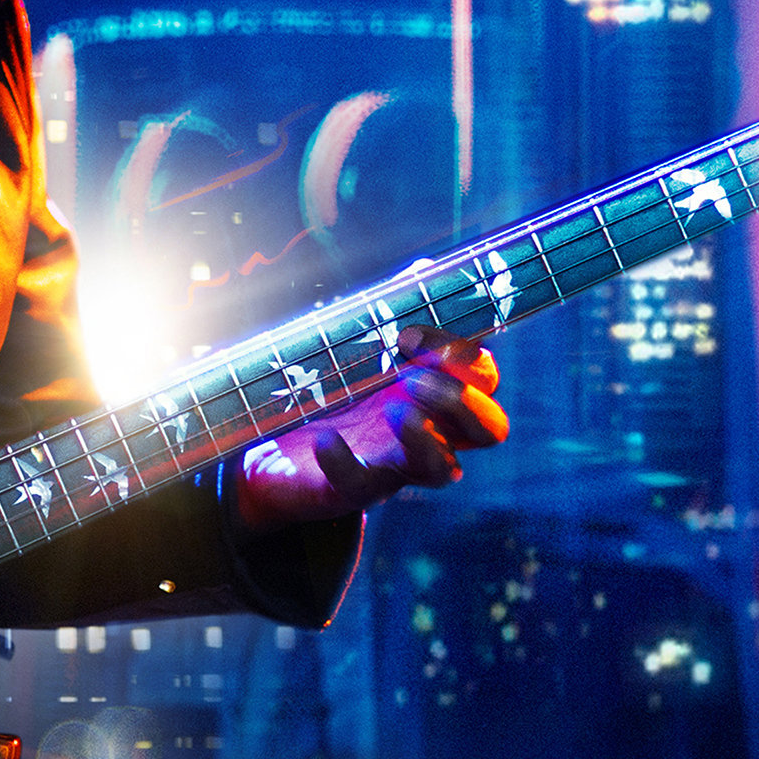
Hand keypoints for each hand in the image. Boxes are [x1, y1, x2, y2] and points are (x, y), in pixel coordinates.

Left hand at [235, 330, 507, 532]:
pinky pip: (364, 487)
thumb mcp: (356, 343)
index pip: (482, 376)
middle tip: (411, 379)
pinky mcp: (354, 491)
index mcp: (436, 388)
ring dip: (425, 439)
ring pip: (444, 470)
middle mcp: (429, 430)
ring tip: (392, 410)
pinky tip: (326, 441)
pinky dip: (346, 463)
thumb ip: (394, 308)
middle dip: (461, 400)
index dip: (462, 355)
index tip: (406, 335)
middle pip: (489, 429)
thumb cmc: (327, 385)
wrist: (269, 444)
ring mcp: (395, 466)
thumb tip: (427, 268)